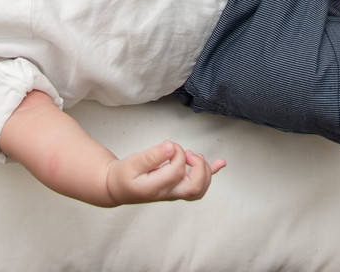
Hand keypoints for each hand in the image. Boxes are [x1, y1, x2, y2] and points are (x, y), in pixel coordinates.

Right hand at [105, 140, 225, 203]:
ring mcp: (174, 193)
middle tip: (186, 153)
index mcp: (156, 188)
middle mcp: (168, 193)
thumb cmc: (124, 176)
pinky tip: (221, 163)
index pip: (176, 171)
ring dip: (204, 170)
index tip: (168, 145)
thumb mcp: (132, 163)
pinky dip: (211, 172)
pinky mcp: (177, 188)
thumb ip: (152, 155)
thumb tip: (170, 147)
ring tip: (194, 156)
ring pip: (199, 189)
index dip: (176, 154)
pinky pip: (198, 185)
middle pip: (195, 187)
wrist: (118, 187)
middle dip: (198, 167)